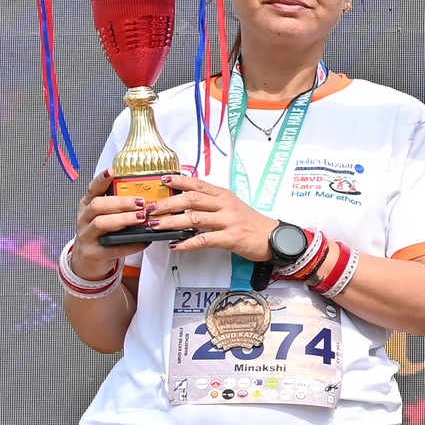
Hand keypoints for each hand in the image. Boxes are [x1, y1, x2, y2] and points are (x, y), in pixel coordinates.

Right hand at [68, 179, 151, 275]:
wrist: (87, 260)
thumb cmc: (100, 234)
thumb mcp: (103, 216)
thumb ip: (117, 206)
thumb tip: (145, 196)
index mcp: (87, 206)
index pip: (92, 190)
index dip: (101, 180)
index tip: (112, 171)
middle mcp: (84, 219)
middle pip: (98, 205)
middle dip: (120, 202)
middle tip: (140, 202)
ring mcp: (86, 236)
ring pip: (101, 223)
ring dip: (123, 219)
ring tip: (141, 218)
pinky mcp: (93, 253)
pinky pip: (113, 247)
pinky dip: (130, 244)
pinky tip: (144, 240)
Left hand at [158, 173, 281, 262]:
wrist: (273, 237)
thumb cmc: (251, 223)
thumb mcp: (232, 206)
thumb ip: (211, 203)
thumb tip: (185, 203)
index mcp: (224, 195)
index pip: (198, 184)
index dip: (179, 181)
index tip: (163, 180)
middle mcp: (225, 205)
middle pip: (191, 199)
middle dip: (168, 203)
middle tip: (151, 208)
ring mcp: (228, 221)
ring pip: (194, 218)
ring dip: (172, 222)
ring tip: (156, 225)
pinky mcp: (231, 237)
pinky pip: (204, 239)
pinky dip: (187, 243)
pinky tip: (176, 245)